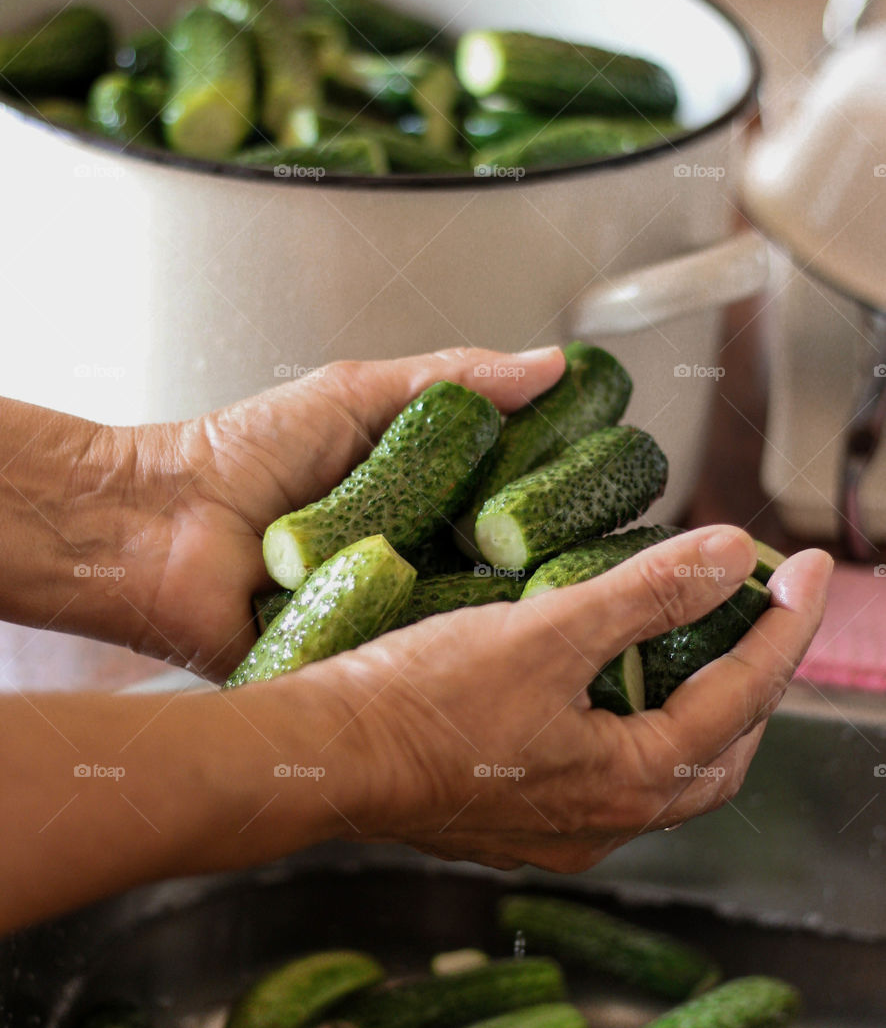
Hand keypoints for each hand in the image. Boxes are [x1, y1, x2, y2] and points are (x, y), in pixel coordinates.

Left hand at [110, 346, 564, 677]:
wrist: (158, 523)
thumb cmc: (241, 454)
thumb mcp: (354, 393)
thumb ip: (452, 378)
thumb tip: (547, 366)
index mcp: (417, 496)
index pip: (512, 503)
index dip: (561, 500)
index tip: (617, 493)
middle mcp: (411, 556)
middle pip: (503, 567)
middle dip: (550, 563)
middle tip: (604, 556)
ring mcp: (387, 610)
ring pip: (469, 620)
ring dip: (508, 611)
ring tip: (561, 600)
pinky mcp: (360, 658)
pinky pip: (414, 661)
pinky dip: (447, 654)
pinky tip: (492, 649)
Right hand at [307, 527, 830, 872]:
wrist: (324, 755)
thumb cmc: (422, 699)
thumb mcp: (547, 631)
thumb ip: (646, 593)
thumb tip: (731, 555)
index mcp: (629, 783)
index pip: (744, 699)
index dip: (784, 628)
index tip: (806, 569)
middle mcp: (605, 822)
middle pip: (717, 751)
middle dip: (753, 681)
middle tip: (761, 613)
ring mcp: (559, 827)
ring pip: (662, 768)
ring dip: (691, 704)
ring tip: (692, 637)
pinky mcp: (517, 816)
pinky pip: (607, 772)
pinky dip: (633, 722)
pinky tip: (607, 681)